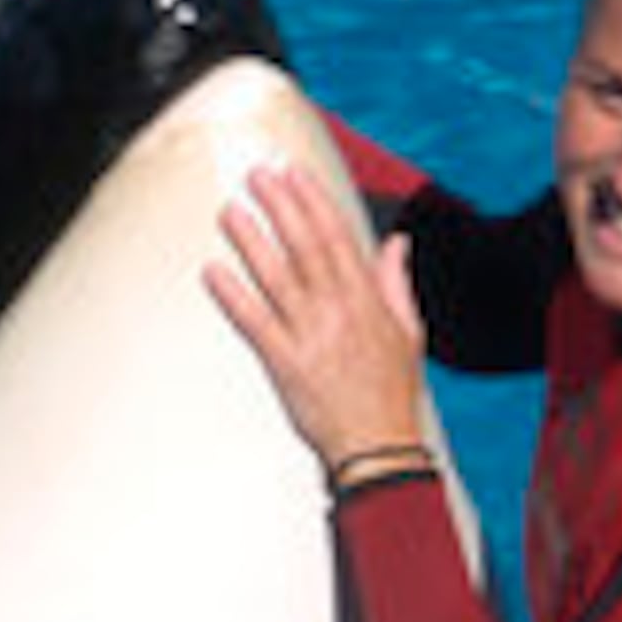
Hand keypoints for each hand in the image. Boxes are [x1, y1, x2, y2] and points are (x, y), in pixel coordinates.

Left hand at [206, 160, 431, 470]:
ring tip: (230, 212)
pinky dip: (233, 296)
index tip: (292, 172)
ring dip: (252, 241)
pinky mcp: (287, 364)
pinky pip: (256, 323)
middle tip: (255, 176)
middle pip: (305, 246)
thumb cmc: (391, 393)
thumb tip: (396, 242)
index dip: (312, 200)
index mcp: (367, 299)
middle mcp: (340, 311)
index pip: (337, 235)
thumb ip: (396, 283)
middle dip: (280, 206)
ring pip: (278, 277)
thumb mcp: (409, 332)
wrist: (378, 448)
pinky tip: (212, 272)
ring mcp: (312, 336)